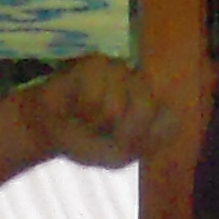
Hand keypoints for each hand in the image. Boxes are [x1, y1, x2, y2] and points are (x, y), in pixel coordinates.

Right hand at [15, 55, 171, 170]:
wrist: (49, 132)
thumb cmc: (86, 143)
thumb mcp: (119, 155)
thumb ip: (144, 141)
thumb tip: (164, 113)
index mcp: (153, 109)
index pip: (170, 121)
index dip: (145, 138)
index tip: (127, 145)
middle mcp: (141, 86)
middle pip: (146, 110)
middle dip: (120, 131)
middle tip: (103, 130)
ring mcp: (120, 71)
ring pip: (116, 106)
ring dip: (96, 121)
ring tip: (88, 117)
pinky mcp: (96, 63)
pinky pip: (94, 95)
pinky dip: (83, 110)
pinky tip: (77, 106)